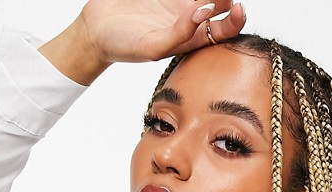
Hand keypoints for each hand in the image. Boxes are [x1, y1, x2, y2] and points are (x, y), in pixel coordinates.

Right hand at [78, 0, 246, 64]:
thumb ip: (183, 33)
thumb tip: (207, 11)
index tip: (237, 4)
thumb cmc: (124, 46)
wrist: (94, 30)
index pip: (225, 28)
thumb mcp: (154, 47)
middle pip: (217, 0)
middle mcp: (189, 15)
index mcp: (193, 36)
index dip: (236, 17)